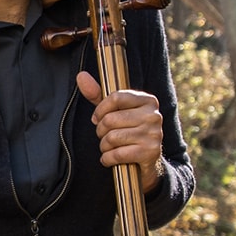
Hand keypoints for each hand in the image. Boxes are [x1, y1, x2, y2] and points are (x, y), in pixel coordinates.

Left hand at [78, 72, 165, 190]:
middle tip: (104, 136)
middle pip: (110, 119)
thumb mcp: (115, 111)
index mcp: (148, 100)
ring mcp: (154, 134)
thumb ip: (98, 94)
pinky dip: (108, 159)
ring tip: (108, 147)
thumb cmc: (128, 130)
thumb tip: (81, 76)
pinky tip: (110, 158)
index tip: (97, 118)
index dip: (100, 110)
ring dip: (104, 146)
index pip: (115, 97)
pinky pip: (117, 154)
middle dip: (100, 131)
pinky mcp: (150, 152)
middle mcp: (154, 115)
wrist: (147, 159)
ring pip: (112, 138)